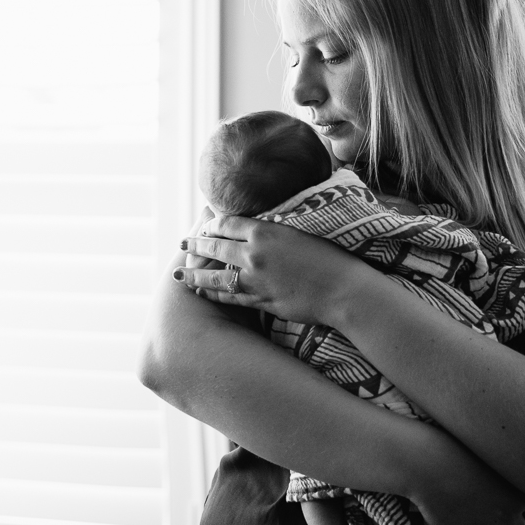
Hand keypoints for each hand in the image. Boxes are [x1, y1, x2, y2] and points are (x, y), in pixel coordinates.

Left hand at [175, 213, 367, 326]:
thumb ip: (276, 228)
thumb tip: (259, 223)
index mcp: (265, 231)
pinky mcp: (261, 301)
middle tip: (182, 245)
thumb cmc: (331, 256)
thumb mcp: (302, 230)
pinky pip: (230, 297)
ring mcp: (255, 280)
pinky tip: (204, 294)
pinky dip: (214, 295)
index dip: (211, 225)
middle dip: (194, 246)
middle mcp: (254, 254)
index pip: (227, 223)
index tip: (204, 226)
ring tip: (180, 276)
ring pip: (215, 278)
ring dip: (195, 277)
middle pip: (214, 248)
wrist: (345, 289)